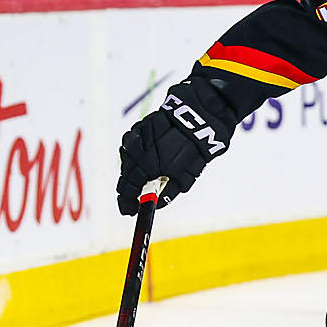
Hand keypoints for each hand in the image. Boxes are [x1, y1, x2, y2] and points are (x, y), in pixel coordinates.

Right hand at [116, 92, 228, 214]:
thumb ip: (169, 191)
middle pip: (125, 174)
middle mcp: (140, 152)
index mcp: (150, 166)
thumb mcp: (187, 176)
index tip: (128, 210)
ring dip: (130, 170)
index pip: (130, 188)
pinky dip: (134, 152)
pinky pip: (131, 142)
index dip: (127, 201)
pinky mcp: (141, 126)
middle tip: (131, 199)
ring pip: (126, 158)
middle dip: (127, 189)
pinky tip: (142, 157)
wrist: (200, 116)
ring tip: (139, 178)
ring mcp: (138, 137)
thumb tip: (157, 204)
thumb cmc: (197, 148)